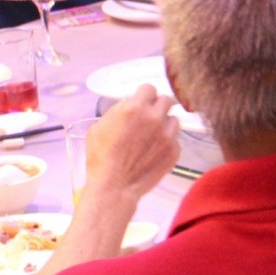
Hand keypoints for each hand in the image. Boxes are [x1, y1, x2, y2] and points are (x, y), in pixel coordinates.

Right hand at [82, 85, 180, 209]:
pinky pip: (175, 139)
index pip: (149, 88)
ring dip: (165, 124)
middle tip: (150, 116)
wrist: (115, 186)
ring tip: (153, 135)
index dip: (145, 95)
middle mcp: (154, 118)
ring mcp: (167, 135)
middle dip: (158, 106)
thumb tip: (130, 104)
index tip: (143, 102)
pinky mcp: (174, 150)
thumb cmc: (101, 157)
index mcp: (135, 108)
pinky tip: (155, 151)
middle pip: (166, 100)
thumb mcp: (99, 126)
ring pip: (174, 119)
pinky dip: (167, 142)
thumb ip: (119, 111)